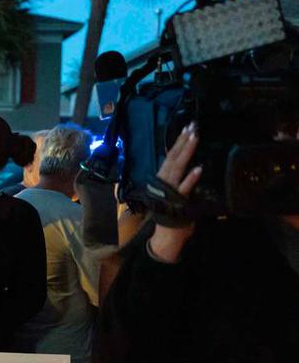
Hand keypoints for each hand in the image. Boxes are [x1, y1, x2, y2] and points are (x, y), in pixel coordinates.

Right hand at [149, 123, 202, 262]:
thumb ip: (177, 180)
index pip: (171, 156)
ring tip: (194, 138)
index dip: (179, 142)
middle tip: (192, 126)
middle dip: (183, 141)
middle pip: (174, 158)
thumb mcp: (173, 193)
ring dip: (186, 152)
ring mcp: (169, 191)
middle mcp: (164, 182)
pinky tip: (199, 168)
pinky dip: (191, 178)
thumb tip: (187, 165)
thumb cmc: (171, 215)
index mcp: (163, 179)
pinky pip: (184, 188)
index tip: (187, 128)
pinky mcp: (177, 202)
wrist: (166, 237)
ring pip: (177, 168)